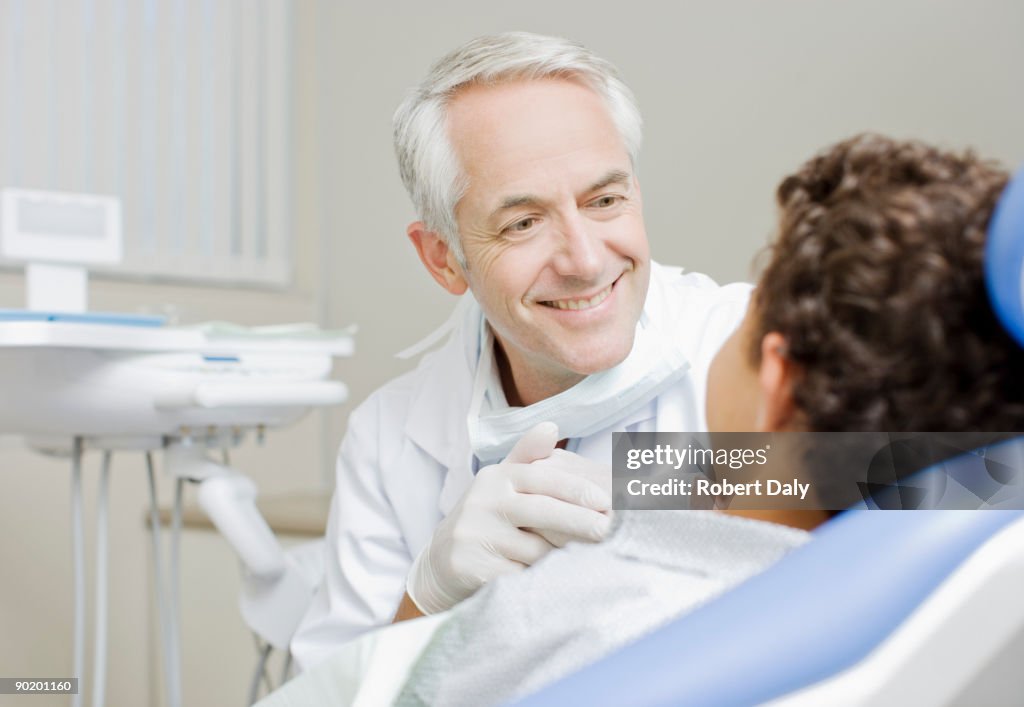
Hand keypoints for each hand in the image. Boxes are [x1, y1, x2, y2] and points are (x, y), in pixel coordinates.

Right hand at [406, 422, 611, 613]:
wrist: (441, 560)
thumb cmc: (487, 517)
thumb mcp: (502, 483)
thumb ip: (527, 455)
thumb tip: (551, 426)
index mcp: (497, 477)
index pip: (543, 478)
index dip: (577, 490)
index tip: (606, 502)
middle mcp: (484, 502)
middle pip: (544, 512)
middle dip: (581, 522)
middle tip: (609, 532)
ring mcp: (475, 535)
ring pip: (537, 551)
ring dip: (563, 557)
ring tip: (585, 560)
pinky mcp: (471, 567)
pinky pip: (520, 577)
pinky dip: (540, 580)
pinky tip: (554, 582)